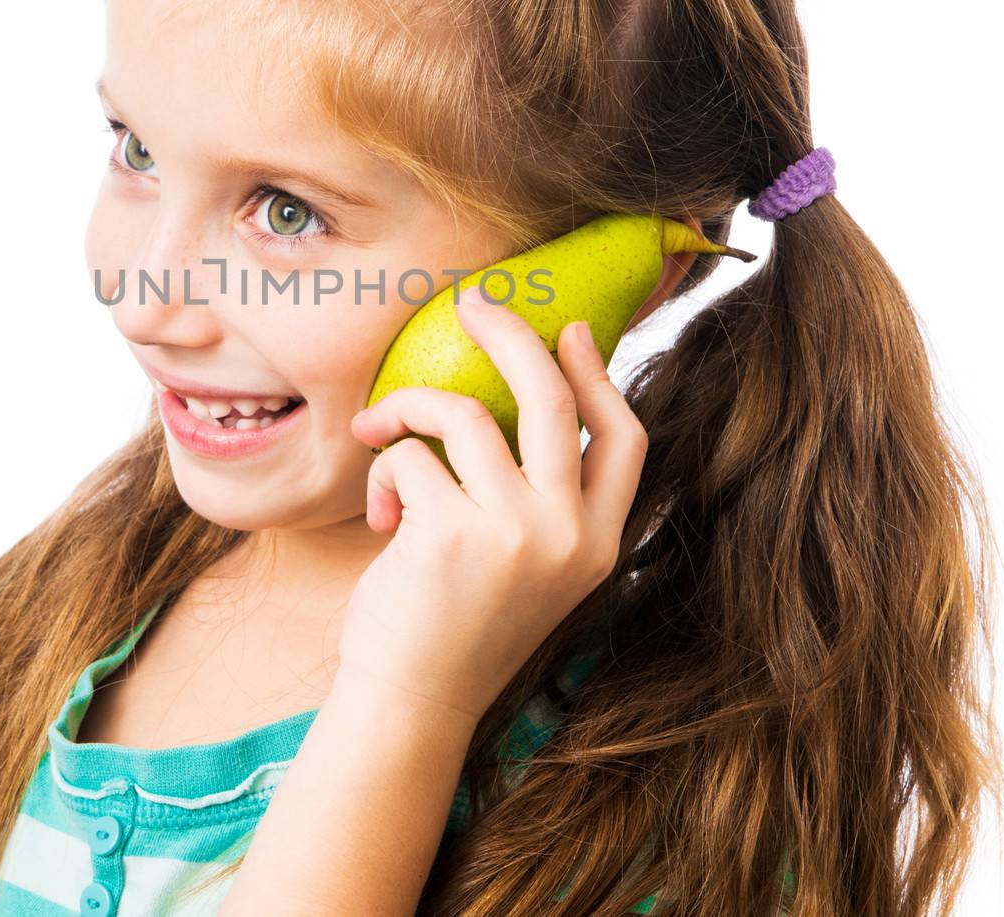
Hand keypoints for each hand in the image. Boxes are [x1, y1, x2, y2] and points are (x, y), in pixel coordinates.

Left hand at [340, 296, 646, 722]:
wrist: (413, 700)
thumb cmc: (459, 620)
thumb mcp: (526, 561)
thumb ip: (539, 495)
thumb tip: (530, 389)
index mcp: (598, 542)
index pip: (626, 438)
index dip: (600, 375)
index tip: (570, 330)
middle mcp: (568, 535)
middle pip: (552, 398)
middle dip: (509, 334)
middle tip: (471, 304)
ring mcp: (514, 535)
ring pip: (466, 411)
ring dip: (409, 408)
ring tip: (380, 432)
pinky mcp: (449, 536)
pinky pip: (410, 454)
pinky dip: (383, 468)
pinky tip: (377, 514)